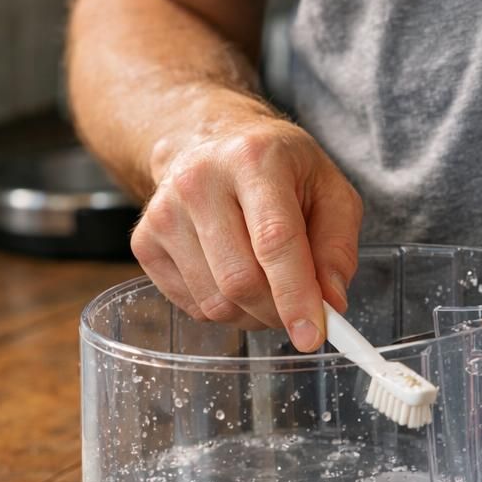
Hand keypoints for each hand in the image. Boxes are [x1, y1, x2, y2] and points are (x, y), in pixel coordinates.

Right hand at [132, 113, 362, 350]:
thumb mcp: (329, 190)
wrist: (210, 144)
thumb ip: (337, 247)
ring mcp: (164, 213)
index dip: (295, 296)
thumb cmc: (279, 170)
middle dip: (278, 312)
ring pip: (216, 303)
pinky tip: (233, 275)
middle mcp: (199, 181)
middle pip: (241, 280)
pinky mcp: (144, 242)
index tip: (312, 337)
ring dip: (252, 314)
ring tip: (267, 283)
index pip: (274, 240)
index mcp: (254, 159)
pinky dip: (225, 309)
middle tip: (300, 309)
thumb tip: (331, 304)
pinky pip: (193, 307)